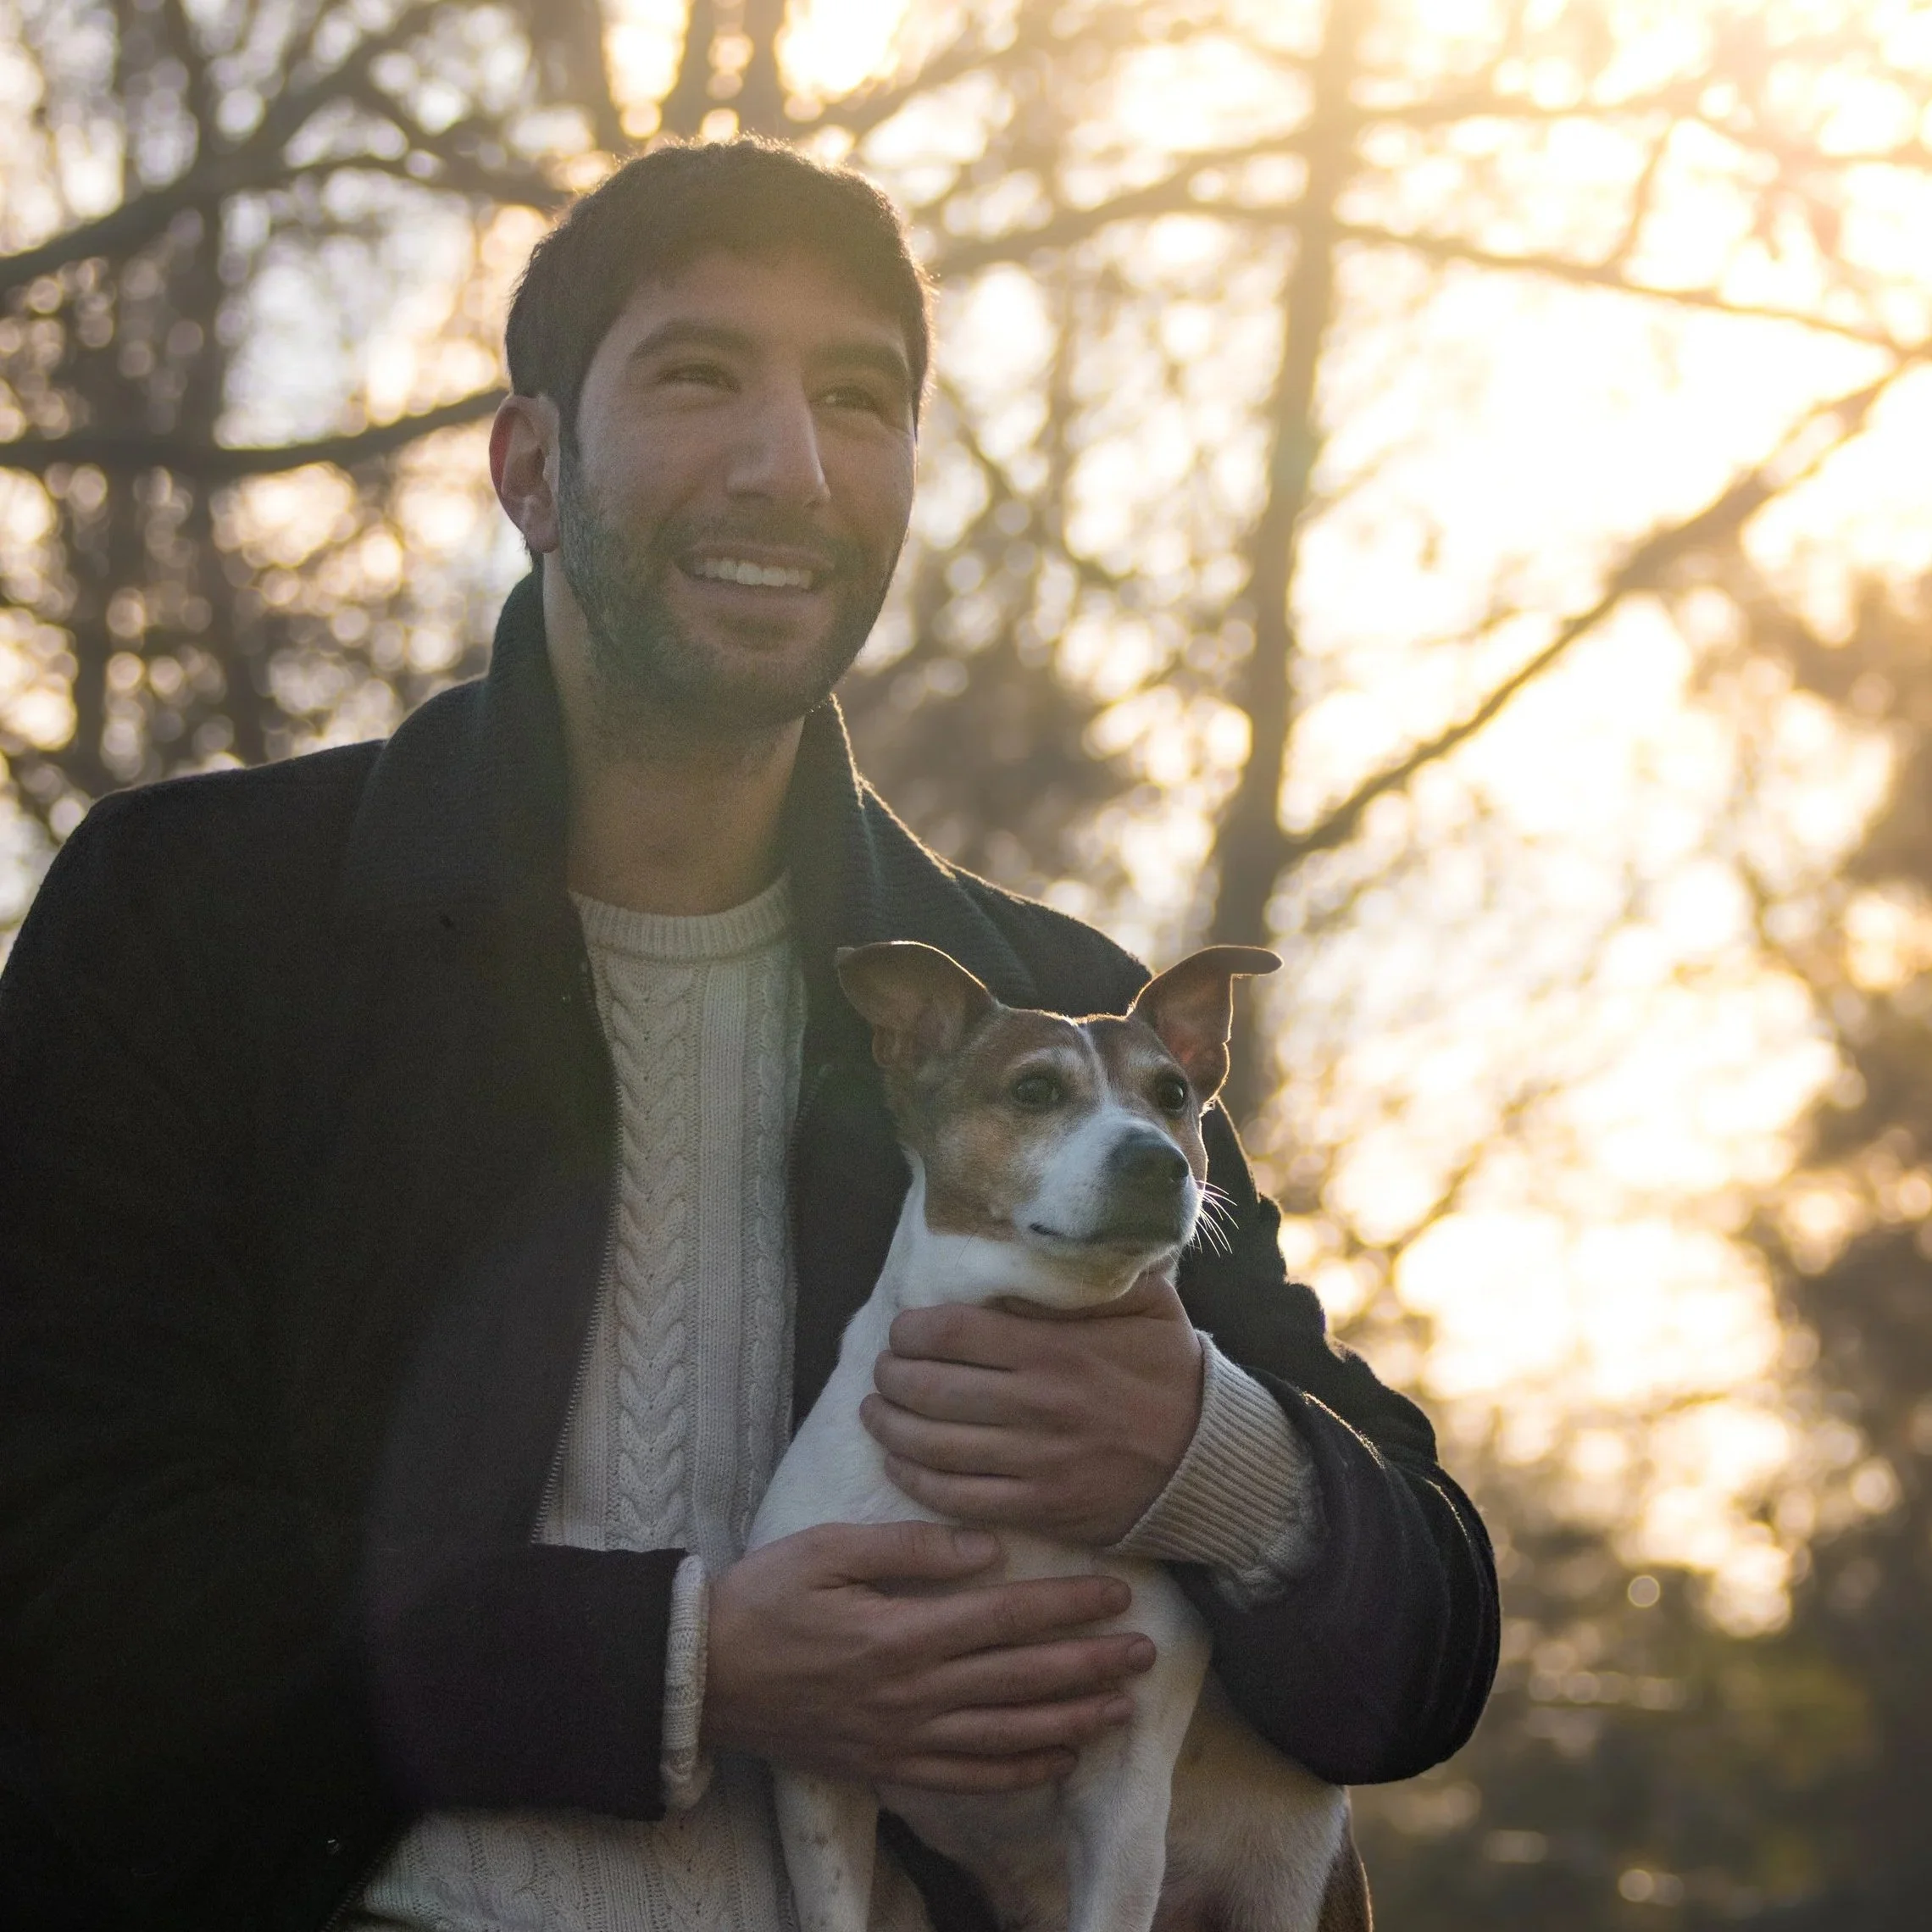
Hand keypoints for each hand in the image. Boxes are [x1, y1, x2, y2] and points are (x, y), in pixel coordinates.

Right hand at [703, 1521, 1155, 1790]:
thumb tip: (985, 1549)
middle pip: (1020, 1680)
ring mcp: (901, 1739)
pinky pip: (966, 1778)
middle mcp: (912, 1694)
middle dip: (1088, 1665)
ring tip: (1122, 1707)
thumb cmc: (764, 1598)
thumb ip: (907, 1549)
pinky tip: (1057, 1762)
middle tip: (1146, 1650)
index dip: (1064, 1606)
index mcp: (901, 1634)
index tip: (1115, 1593)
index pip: (1004, 1618)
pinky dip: (1017, 1773)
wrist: (702, 1675)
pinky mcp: (886, 1767)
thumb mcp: (826, 1549)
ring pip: (1005, 1735)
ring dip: (1070, 1721)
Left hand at [861, 1271, 1204, 1545]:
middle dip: (890, 1376)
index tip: (902, 1329)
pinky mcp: (1040, 1507)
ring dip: (889, 1426)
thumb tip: (1022, 1257)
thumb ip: (1084, 1279)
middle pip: (930, 1388)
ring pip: (933, 1445)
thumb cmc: (1168, 1370)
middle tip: (882, 1369)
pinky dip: (915, 1480)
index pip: (952, 1332)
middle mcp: (1039, 1404)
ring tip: (874, 1411)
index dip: (912, 1329)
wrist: (1209, 1458)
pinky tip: (899, 1461)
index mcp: (1056, 1348)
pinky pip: (958, 1497)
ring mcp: (1037, 1462)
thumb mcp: (1143, 1302)